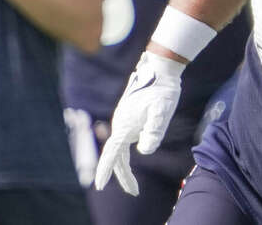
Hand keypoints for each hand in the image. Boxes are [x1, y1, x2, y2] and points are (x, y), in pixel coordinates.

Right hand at [93, 51, 183, 194]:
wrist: (161, 68)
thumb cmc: (162, 89)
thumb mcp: (162, 112)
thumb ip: (153, 132)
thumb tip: (144, 151)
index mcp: (124, 125)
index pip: (112, 153)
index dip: (105, 170)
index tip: (100, 186)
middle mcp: (120, 124)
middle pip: (117, 156)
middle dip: (123, 176)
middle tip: (134, 192)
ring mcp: (124, 120)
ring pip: (121, 150)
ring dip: (125, 167)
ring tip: (135, 185)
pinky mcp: (130, 117)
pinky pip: (127, 140)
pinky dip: (129, 154)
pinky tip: (140, 151)